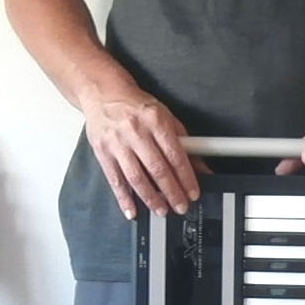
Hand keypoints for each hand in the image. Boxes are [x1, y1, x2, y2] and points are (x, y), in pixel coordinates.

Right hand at [82, 91, 198, 216]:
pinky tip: (132, 211)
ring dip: (151, 198)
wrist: (103, 93)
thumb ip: (184, 142)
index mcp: (155, 121)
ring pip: (136, 177)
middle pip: (157, 169)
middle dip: (171, 192)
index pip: (175, 155)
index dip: (186, 177)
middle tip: (180, 206)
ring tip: (162, 210)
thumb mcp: (165, 117)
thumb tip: (201, 167)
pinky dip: (124, 198)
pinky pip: (115, 180)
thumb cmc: (137, 106)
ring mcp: (117, 143)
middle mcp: (135, 132)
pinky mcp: (102, 153)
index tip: (193, 193)